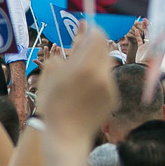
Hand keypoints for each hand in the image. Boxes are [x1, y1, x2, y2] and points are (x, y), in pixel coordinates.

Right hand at [34, 24, 115, 146]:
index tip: (86, 29)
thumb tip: (67, 46)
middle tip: (84, 47)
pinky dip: (99, 78)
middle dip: (95, 46)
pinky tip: (86, 89)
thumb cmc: (53, 106)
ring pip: (107, 65)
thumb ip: (62, 56)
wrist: (66, 136)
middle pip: (104, 49)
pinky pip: (108, 80)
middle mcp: (102, 75)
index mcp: (85, 67)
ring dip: (96, 62)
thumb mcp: (51, 77)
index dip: (92, 31)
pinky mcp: (113, 99)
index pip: (97, 37)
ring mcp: (110, 88)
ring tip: (81, 71)